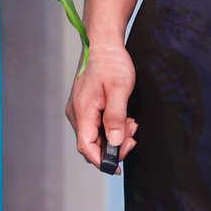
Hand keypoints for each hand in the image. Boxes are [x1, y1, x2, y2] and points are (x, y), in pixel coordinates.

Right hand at [65, 41, 138, 172]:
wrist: (104, 43)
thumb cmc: (111, 63)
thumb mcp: (119, 90)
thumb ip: (116, 118)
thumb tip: (114, 142)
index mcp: (83, 110)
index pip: (86, 146)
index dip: (102, 161)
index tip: (118, 167)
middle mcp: (77, 113)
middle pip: (91, 144)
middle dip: (113, 146)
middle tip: (133, 137)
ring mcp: (80, 110)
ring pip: (96, 136)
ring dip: (114, 136)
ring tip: (131, 123)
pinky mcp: (86, 106)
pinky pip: (97, 126)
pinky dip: (111, 127)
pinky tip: (124, 119)